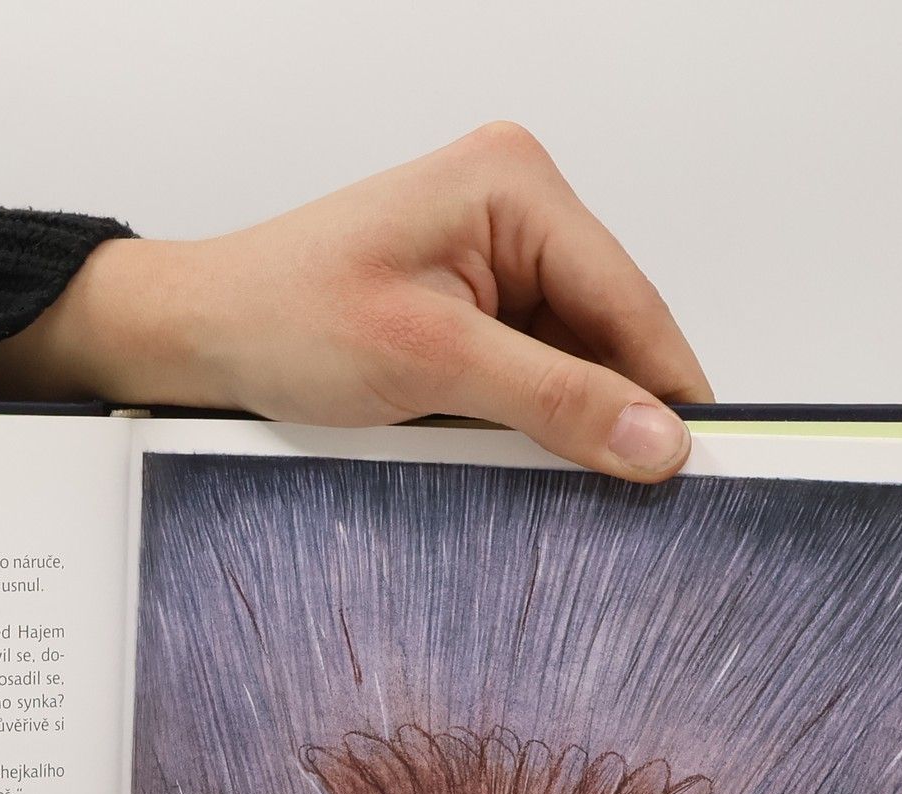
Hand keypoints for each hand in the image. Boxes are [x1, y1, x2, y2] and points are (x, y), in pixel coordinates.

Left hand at [0, 123, 711, 481]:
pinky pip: (526, 370)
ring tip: (571, 490)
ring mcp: (490, 257)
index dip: (669, 389)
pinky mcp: (465, 306)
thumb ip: (553, 399)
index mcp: (515, 185)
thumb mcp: (431, 365)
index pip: (629, 299)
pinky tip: (521, 465)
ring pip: (570, 359)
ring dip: (567, 423)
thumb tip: (657, 440)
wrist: (198, 337)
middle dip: (615, 410)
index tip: (703, 466)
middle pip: (607, 330)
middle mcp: (513, 208)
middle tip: (643, 502)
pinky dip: (527, 422)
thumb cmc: (283, 319)